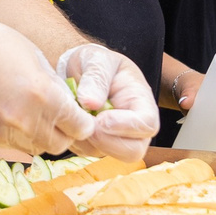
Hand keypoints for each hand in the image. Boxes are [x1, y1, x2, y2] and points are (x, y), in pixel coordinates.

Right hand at [0, 10, 97, 157]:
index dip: (82, 123)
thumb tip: (70, 105)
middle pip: (61, 143)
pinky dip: (20, 136)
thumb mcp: (34, 57)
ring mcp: (5, 132)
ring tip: (34, 115)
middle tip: (60, 118)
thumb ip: (54, 86)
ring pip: (38, 148)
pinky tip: (13, 116)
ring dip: (42, 136)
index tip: (80, 118)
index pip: (79, 127)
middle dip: (65, 132)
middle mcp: (26, 120)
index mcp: (43, 95)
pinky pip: (15, 146)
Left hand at [57, 44, 157, 159]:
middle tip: (84, 124)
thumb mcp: (97, 60)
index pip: (147, 124)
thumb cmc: (94, 62)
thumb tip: (90, 103)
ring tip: (74, 114)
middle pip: (134, 150)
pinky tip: (68, 120)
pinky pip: (87, 152)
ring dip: (87, 140)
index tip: (101, 119)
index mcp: (141, 102)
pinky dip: (75, 140)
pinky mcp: (96, 144)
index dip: (126, 126)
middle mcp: (133, 126)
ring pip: (107, 154)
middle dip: (107, 142)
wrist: (79, 70)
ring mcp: (115, 138)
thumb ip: (96, 77)